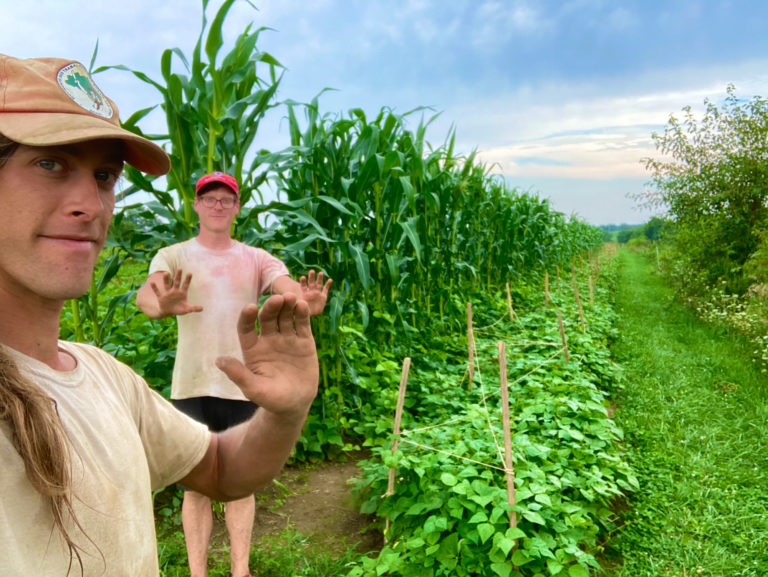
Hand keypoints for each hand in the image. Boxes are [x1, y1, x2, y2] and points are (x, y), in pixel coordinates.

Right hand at [150, 269, 203, 315]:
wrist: (168, 312)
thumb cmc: (179, 309)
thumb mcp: (186, 309)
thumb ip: (193, 308)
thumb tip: (202, 308)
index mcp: (182, 293)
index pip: (185, 285)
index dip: (188, 280)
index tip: (190, 273)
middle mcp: (175, 291)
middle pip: (177, 282)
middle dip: (178, 276)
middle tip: (180, 268)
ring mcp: (167, 293)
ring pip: (167, 285)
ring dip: (166, 279)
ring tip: (166, 273)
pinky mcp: (161, 297)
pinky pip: (157, 292)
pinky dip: (155, 288)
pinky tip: (152, 283)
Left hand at [215, 294, 318, 418]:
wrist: (296, 405)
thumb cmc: (271, 399)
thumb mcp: (253, 389)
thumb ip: (239, 374)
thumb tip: (219, 361)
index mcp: (253, 349)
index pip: (246, 328)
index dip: (247, 318)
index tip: (250, 308)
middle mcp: (268, 340)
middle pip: (267, 318)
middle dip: (271, 307)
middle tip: (277, 299)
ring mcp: (287, 338)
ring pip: (285, 317)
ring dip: (287, 306)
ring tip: (290, 298)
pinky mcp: (304, 341)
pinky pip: (302, 324)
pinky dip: (302, 314)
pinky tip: (302, 305)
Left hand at [299, 270, 332, 315]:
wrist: (312, 314)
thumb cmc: (304, 311)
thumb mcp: (301, 307)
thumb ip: (298, 303)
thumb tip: (293, 302)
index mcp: (305, 293)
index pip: (304, 286)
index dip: (303, 282)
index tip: (302, 277)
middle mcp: (311, 291)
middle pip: (311, 282)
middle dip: (311, 277)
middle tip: (311, 271)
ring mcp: (317, 293)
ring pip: (318, 284)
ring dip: (319, 278)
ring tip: (320, 273)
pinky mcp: (323, 296)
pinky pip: (326, 289)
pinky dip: (328, 284)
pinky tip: (330, 280)